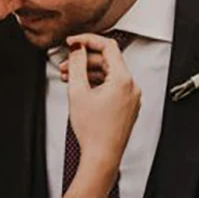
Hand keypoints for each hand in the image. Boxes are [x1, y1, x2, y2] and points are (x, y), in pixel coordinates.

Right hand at [63, 33, 139, 169]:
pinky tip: (82, 89)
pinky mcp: (127, 106)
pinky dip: (97, 84)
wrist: (102, 157)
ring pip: (109, 75)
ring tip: (69, 78)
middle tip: (66, 63)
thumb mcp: (78, 92)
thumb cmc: (93, 132)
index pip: (108, 46)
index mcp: (123, 79)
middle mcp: (132, 86)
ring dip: (89, 73)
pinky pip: (112, 87)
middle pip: (107, 61)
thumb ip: (77, 65)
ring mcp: (131, 97)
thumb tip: (77, 49)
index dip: (88, 40)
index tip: (73, 42)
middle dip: (85, 60)